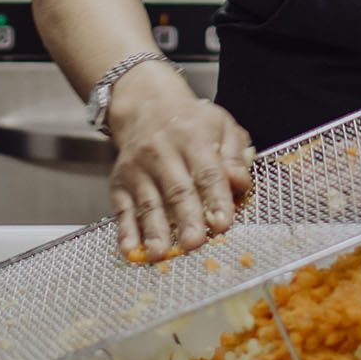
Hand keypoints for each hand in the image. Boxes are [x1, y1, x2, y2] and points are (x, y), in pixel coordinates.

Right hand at [105, 63, 252, 261]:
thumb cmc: (191, 122)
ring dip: (154, 231)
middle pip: (176, 190)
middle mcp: (162, 153)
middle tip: (194, 244)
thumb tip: (240, 183)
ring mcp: (138, 169)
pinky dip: (125, 231)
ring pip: (148, 203)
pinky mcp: (120, 182)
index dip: (216, 199)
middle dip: (186, 219)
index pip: (207, 172)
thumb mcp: (221, 126)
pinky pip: (122, 210)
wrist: (145, 105)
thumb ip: (234, 155)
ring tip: (161, 254)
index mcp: (193, 138)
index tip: (223, 223)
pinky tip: (130, 250)